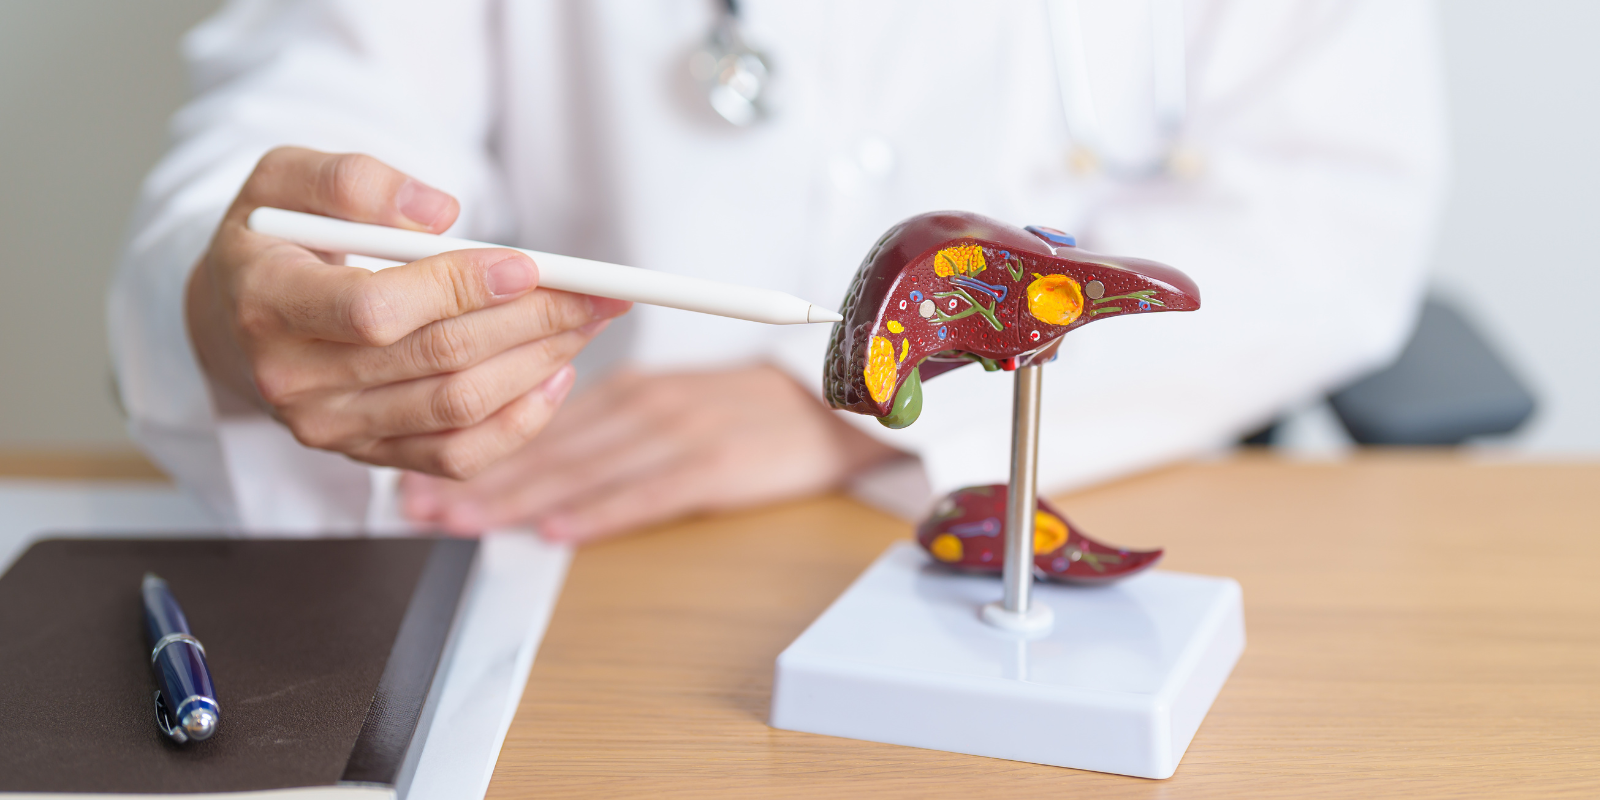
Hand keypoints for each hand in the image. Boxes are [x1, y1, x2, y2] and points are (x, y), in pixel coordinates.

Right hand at [185, 147, 629, 477]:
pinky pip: (457, 457)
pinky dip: (519, 422)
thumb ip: (351, 180)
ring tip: (587, 323)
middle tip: (597, 293)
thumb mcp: (284, 179)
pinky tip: (556, 376)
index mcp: (268, 302)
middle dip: (532, 322)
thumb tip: (438, 213)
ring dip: (538, 364)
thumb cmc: (273, 239)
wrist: (231, 318)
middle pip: (437, 361)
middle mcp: (294, 380)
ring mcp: (332, 428)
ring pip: (458, 409)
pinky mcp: (367, 456)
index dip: (460, 289)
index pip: (377, 310)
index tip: (529, 265)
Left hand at [400, 364, 903, 540]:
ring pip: (582, 467)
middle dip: (475, 477)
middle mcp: (646, 402)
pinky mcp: (716, 464)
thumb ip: (609, 423)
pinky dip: (599, 510)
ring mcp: (680, 431)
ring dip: (516, 497)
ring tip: (462, 522)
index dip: (474, 447)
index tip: (421, 472)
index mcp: (631, 386)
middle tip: (420, 505)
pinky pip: (647, 490)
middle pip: (546, 446)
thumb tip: (532, 457)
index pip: (537, 421)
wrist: (838, 410)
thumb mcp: (675, 401)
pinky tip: (558, 529)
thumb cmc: (750, 412)